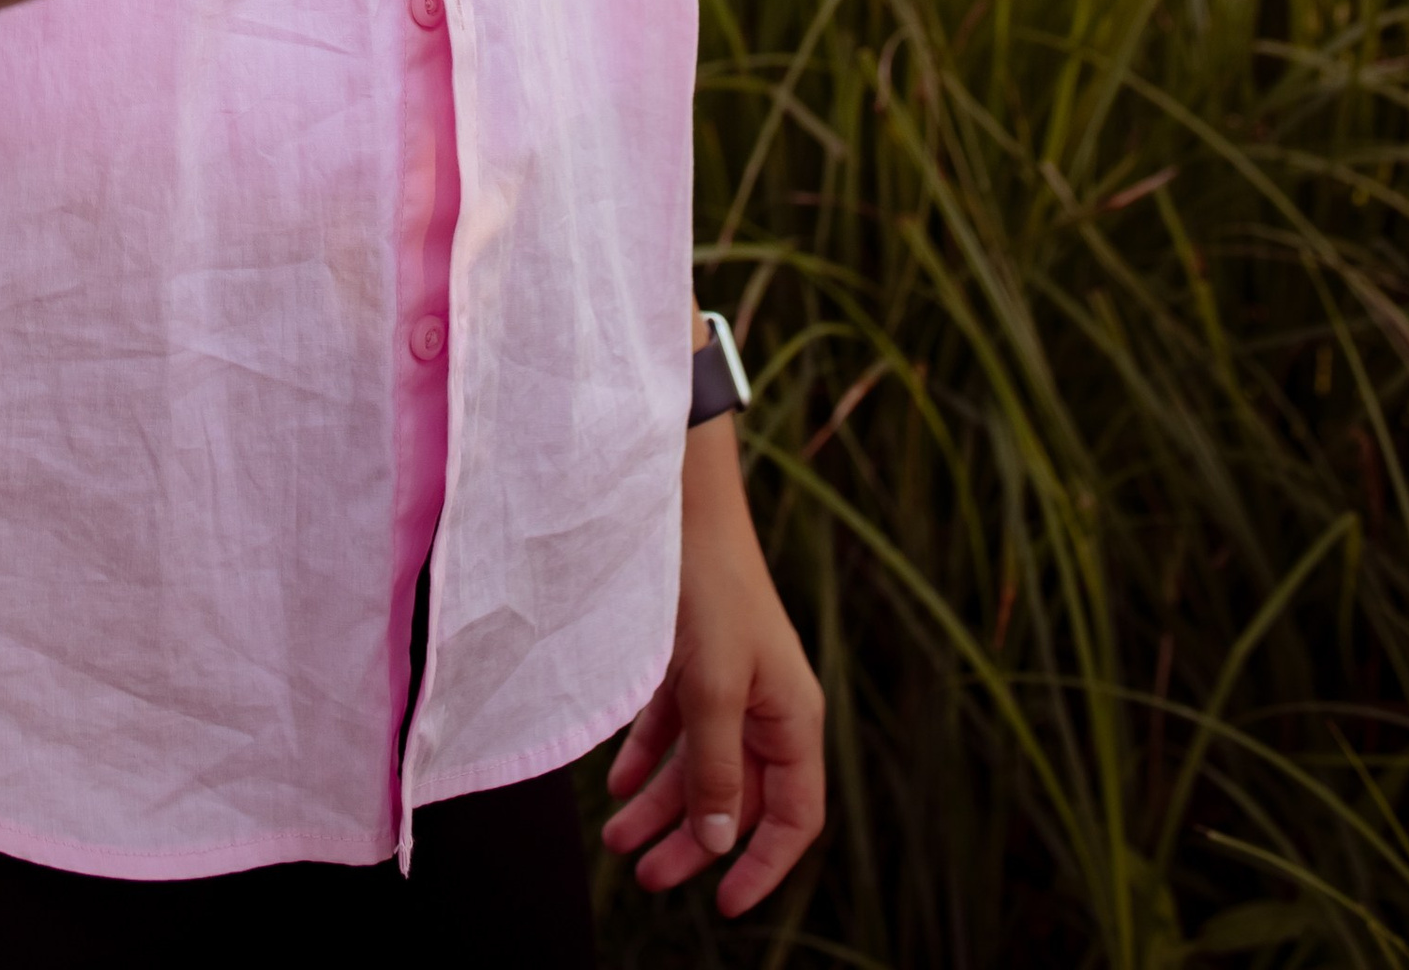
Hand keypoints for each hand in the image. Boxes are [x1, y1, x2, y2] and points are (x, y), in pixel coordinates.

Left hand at [602, 420, 824, 916]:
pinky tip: (614, 784)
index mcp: (792, 718)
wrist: (678, 501)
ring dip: (660, 806)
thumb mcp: (714, 687)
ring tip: (615, 840)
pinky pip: (674, 727)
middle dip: (694, 843)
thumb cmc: (709, 588)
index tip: (724, 906)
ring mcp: (729, 683)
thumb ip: (716, 769)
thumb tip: (720, 845)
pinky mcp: (693, 660)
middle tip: (646, 878)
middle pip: (738, 800)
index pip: (795, 818)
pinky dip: (646, 756)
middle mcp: (766, 707)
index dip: (764, 867)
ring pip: (699, 767)